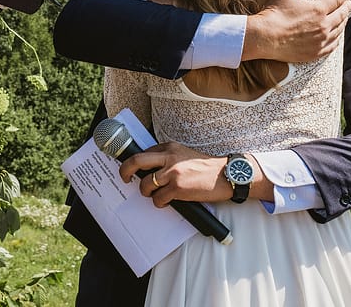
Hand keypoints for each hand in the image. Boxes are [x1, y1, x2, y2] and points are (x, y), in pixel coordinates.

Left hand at [119, 143, 273, 203]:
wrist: (227, 175)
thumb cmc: (206, 168)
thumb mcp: (185, 155)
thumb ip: (169, 158)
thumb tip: (151, 169)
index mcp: (170, 148)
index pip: (143, 152)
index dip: (134, 162)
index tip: (130, 169)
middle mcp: (169, 157)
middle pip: (136, 161)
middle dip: (125, 171)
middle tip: (124, 178)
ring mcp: (172, 172)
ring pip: (145, 184)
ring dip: (146, 193)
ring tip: (154, 195)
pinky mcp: (178, 188)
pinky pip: (158, 199)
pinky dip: (159, 203)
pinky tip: (167, 202)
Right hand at [243, 0, 350, 62]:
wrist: (264, 38)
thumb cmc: (273, 13)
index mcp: (318, 9)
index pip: (336, 0)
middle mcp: (323, 26)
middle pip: (340, 16)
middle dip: (346, 8)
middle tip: (349, 4)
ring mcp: (320, 41)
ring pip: (338, 31)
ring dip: (343, 24)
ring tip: (344, 19)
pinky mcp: (314, 53)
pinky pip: (331, 46)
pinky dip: (336, 40)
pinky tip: (336, 38)